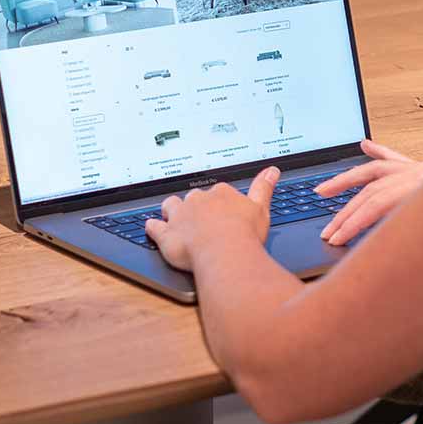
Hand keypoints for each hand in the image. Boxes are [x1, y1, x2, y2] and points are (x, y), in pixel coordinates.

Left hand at [147, 167, 278, 270]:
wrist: (224, 253)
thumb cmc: (244, 233)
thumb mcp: (261, 208)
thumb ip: (264, 187)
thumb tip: (272, 170)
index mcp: (221, 193)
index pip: (218, 192)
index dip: (219, 201)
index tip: (222, 208)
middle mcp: (199, 201)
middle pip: (194, 197)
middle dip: (196, 205)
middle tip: (202, 217)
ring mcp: (180, 217)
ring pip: (171, 206)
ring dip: (172, 210)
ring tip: (175, 217)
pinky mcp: (167, 235)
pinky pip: (155, 227)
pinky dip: (152, 227)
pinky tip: (151, 226)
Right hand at [316, 138, 422, 245]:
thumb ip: (405, 231)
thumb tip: (376, 240)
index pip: (376, 205)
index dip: (352, 223)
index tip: (336, 239)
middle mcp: (420, 174)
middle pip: (372, 190)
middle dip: (346, 213)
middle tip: (328, 231)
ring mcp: (422, 169)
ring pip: (376, 170)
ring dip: (348, 179)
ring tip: (325, 189)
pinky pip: (397, 158)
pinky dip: (379, 151)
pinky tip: (365, 146)